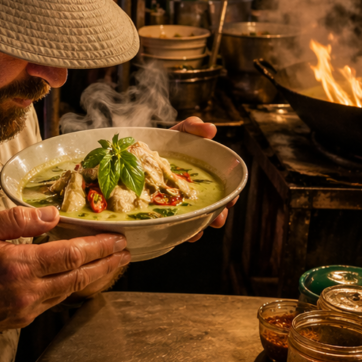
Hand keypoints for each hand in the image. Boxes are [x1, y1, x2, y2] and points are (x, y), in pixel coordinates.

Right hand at [0, 206, 128, 334]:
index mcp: (17, 266)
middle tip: (127, 251)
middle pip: (79, 277)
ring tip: (113, 263)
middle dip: (107, 263)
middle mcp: (27, 292)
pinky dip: (73, 286)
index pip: (71, 255)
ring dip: (94, 276)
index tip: (118, 238)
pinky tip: (80, 276)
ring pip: (70, 291)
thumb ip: (17, 220)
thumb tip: (52, 214)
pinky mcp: (20, 319)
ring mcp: (25, 309)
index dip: (99, 247)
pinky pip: (55, 301)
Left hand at [171, 116, 237, 239]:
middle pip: (210, 207)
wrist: (128, 153)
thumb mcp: (179, 132)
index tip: (232, 200)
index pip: (221, 188)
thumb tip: (211, 129)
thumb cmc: (162, 142)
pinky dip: (176, 231)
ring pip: (192, 219)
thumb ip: (193, 127)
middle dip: (217, 216)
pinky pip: (170, 225)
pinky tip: (177, 234)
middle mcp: (191, 192)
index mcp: (201, 177)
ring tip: (198, 233)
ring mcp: (175, 203)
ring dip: (198, 226)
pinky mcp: (159, 212)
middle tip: (218, 220)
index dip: (229, 196)